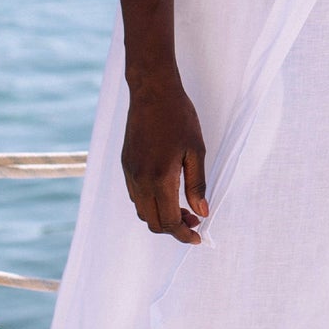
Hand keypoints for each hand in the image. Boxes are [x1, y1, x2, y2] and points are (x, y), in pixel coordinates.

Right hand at [122, 72, 208, 242]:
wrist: (152, 92)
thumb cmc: (178, 117)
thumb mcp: (196, 150)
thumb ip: (197, 185)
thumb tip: (202, 212)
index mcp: (159, 178)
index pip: (169, 221)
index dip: (185, 234)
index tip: (198, 237)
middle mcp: (140, 180)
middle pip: (153, 222)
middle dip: (174, 228)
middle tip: (194, 220)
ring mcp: (130, 173)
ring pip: (142, 211)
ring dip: (161, 216)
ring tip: (183, 206)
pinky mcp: (125, 164)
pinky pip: (136, 195)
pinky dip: (151, 203)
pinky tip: (167, 191)